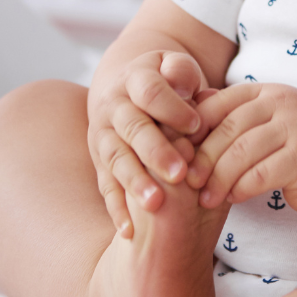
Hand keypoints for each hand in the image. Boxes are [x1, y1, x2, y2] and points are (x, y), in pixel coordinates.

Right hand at [87, 50, 217, 236]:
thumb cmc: (169, 81)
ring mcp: (102, 135)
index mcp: (134, 78)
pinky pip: (106, 185)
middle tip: (180, 173)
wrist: (131, 88)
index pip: (150, 91)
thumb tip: (181, 83)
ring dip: (135, 182)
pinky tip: (129, 230)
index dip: (173, 108)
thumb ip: (181, 71)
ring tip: (156, 204)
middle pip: (132, 128)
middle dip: (155, 152)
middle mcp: (112, 106)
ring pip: (116, 159)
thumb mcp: (176, 66)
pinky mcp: (98, 162)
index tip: (197, 126)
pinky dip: (116, 208)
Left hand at [189, 84, 296, 214]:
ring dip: (219, 178)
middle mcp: (283, 102)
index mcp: (267, 91)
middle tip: (187, 181)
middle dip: (204, 157)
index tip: (179, 154)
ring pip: (242, 152)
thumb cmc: (293, 148)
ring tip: (206, 197)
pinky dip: (241, 189)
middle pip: (229, 128)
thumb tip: (183, 115)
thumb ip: (231, 117)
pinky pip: (260, 174)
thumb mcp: (263, 125)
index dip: (195, 129)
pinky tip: (232, 198)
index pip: (220, 104)